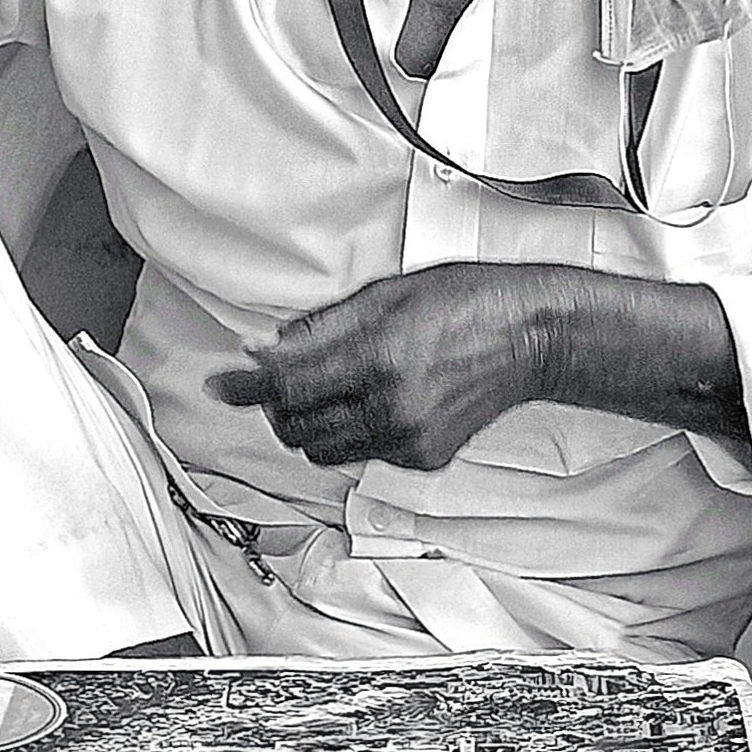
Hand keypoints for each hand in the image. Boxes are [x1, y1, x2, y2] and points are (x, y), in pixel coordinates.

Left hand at [209, 264, 556, 476]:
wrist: (531, 337)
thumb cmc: (470, 302)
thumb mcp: (387, 293)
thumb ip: (320, 327)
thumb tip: (266, 348)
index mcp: (379, 358)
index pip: (287, 386)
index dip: (245, 387)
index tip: (220, 385)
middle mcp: (392, 407)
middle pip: (297, 428)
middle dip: (277, 405)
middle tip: (280, 379)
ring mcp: (409, 439)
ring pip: (324, 451)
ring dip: (310, 425)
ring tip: (327, 390)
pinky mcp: (423, 458)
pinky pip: (363, 455)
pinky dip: (353, 433)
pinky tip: (374, 401)